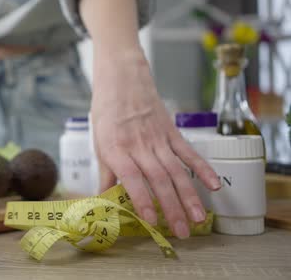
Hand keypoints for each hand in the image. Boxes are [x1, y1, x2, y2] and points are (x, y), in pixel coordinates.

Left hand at [91, 48, 220, 238]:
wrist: (122, 78)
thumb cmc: (106, 112)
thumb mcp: (98, 142)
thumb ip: (106, 171)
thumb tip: (104, 199)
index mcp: (116, 149)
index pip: (132, 179)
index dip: (142, 200)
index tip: (150, 221)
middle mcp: (139, 145)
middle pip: (159, 180)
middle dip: (171, 208)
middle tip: (182, 232)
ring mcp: (158, 138)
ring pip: (176, 171)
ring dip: (189, 196)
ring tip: (199, 219)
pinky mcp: (171, 132)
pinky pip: (189, 153)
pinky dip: (202, 169)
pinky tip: (214, 186)